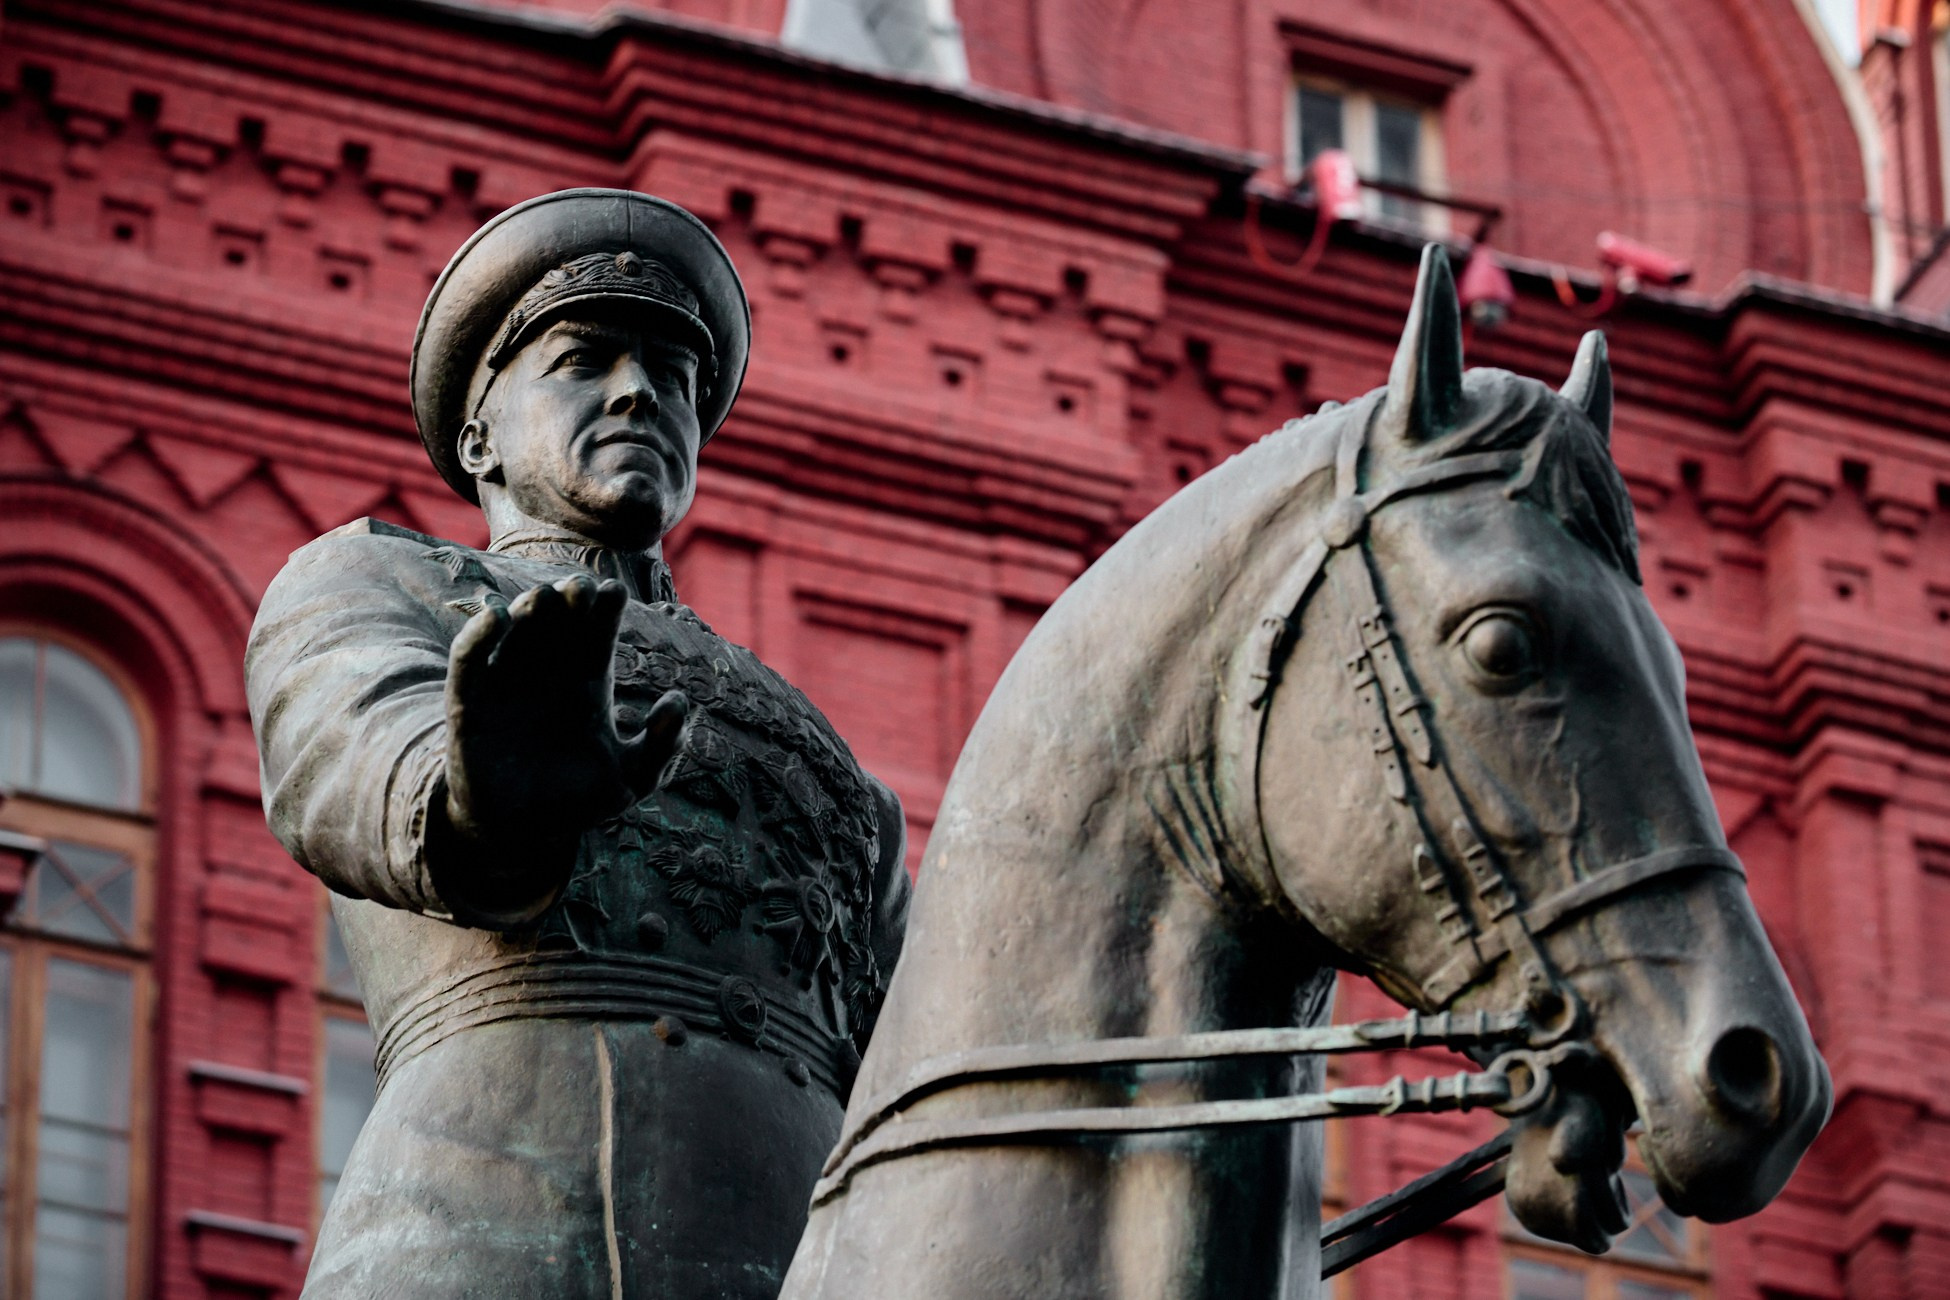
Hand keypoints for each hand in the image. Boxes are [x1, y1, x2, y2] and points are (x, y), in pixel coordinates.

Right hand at [442, 573, 686, 843]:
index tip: (613, 593)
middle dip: (569, 599)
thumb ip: (663, 745)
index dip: (605, 608)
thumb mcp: (631, 778)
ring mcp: (507, 683)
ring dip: (527, 609)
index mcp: (586, 682)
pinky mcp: (468, 701)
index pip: (597, 632)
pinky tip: (495, 616)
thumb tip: (677, 700)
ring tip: (542, 597)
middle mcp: (547, 673)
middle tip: (580, 588)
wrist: (519, 834)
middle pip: (559, 620)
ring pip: (516, 630)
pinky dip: (477, 634)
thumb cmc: (576, 801)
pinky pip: (469, 659)